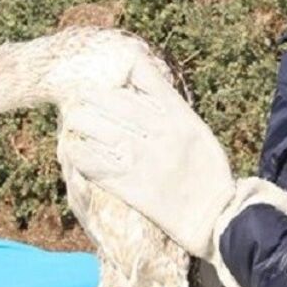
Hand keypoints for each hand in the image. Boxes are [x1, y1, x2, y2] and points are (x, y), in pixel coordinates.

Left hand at [63, 56, 286, 286]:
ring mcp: (144, 159)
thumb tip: (141, 90)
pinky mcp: (131, 186)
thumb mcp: (198, 131)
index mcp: (180, 117)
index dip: (123, 70)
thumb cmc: (207, 172)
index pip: (146, 79)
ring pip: (102, 130)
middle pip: (117, 102)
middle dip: (94, 96)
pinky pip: (97, 164)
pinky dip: (81, 154)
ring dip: (82, 121)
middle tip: (82, 97)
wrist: (214, 216)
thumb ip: (173, 110)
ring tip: (75, 119)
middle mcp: (161, 133)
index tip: (110, 74)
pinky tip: (73, 148)